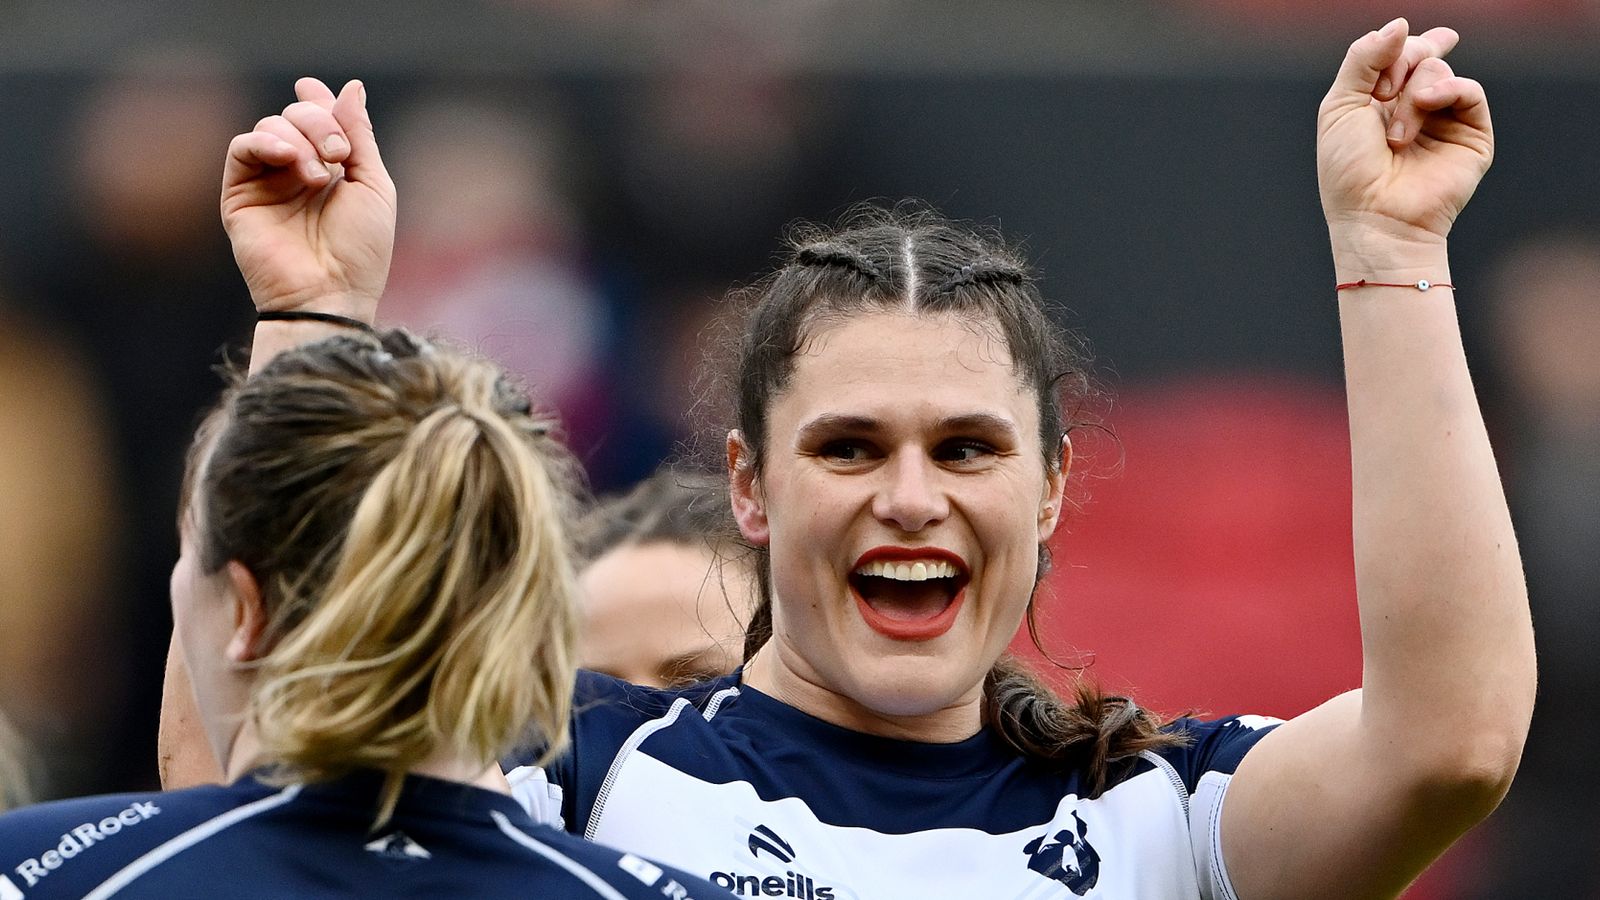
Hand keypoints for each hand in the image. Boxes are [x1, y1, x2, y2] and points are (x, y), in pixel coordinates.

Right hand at [221, 78, 396, 319]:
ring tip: (320, 176)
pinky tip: (287, 158)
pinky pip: (242, 148)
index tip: (317, 89)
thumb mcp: (374, 186)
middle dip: (320, 123)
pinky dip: (265, 142)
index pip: (318, 119)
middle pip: (297, 115)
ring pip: (270, 126)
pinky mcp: (240, 195)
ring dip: (300, 139)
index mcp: (333, 169)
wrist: (331, 292)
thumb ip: (360, 136)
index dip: (319, 100)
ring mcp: (268, 182)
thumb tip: (351, 88)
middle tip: (339, 155)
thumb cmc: (361, 250)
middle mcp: (297, 172)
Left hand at [1317, 19, 1491, 272]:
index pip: (1397, 51)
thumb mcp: (1340, 105)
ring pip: (1440, 69)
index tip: (1376, 77)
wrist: (1376, 217)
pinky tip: (1430, 103)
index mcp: (1380, 100)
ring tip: (1397, 135)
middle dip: (1400, 64)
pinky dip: (1448, 88)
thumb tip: (1401, 23)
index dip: (1391, 49)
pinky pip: (1470, 90)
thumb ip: (1364, 58)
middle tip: (1384, 94)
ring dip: (1414, 93)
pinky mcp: (1472, 134)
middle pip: (1419, 52)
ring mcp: (1444, 119)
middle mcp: (1413, 107)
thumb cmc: (1349, 171)